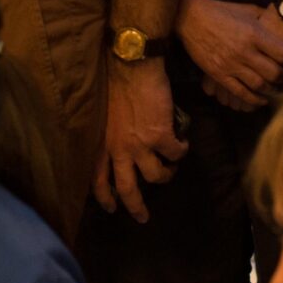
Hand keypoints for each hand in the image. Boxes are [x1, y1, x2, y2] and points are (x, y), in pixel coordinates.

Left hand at [91, 60, 186, 221]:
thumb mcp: (104, 115)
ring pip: (156, 176)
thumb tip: (125, 145)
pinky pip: (176, 154)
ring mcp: (140, 145)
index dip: (105, 197)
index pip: (98, 179)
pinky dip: (182, 152)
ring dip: (166, 175)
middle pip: (127, 189)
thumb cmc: (115, 83)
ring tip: (171, 168)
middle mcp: (118, 149)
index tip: (112, 208)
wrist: (132, 65)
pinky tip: (184, 145)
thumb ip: (112, 134)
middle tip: (143, 217)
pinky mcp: (160, 136)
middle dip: (136, 207)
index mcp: (102, 143)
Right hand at [177, 0, 282, 111]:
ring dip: (271, 89)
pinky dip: (253, 99)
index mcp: (254, 33)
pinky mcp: (219, 74)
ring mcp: (231, 64)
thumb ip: (264, 17)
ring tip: (274, 87)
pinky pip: (240, 92)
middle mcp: (245, 51)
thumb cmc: (221, 11)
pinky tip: (261, 99)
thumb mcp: (246, 9)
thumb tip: (280, 21)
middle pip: (274, 73)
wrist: (191, 17)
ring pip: (259, 85)